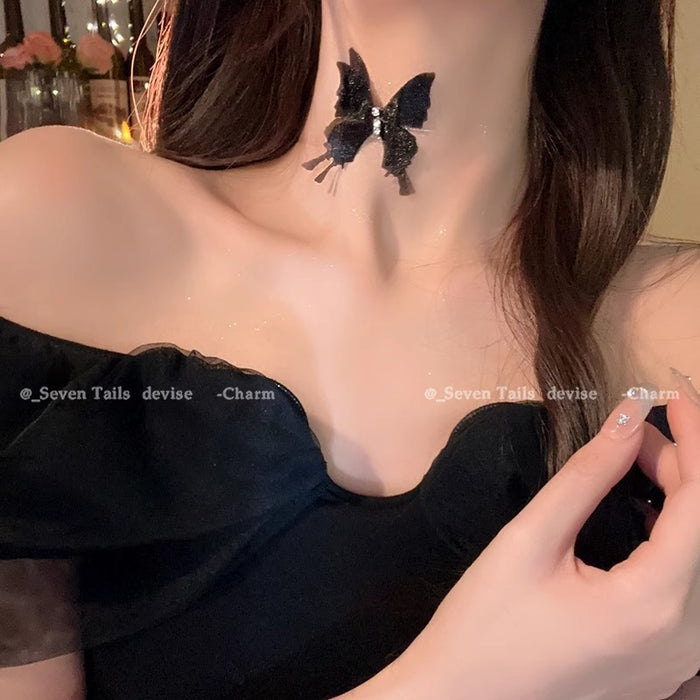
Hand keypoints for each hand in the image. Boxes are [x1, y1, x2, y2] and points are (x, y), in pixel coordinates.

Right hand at [342, 375, 699, 699]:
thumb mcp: (530, 538)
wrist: (460, 699)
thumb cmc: (485, 622)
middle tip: (636, 431)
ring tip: (639, 464)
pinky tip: (648, 516)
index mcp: (655, 604)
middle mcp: (687, 639)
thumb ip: (587, 475)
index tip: (672, 396)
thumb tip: (627, 419)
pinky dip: (677, 540)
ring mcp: (681, 661)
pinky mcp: (665, 667)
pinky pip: (690, 591)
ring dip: (682, 502)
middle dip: (684, 467)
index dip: (695, 440)